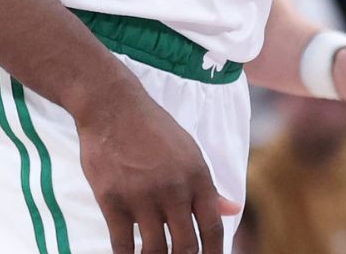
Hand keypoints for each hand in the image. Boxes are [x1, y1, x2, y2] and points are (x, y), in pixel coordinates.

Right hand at [77, 90, 239, 253]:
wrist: (112, 107)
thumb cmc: (153, 128)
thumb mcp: (189, 151)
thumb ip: (208, 186)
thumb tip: (232, 210)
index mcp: (197, 176)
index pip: (213, 228)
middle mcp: (174, 189)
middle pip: (186, 247)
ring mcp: (142, 196)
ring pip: (155, 251)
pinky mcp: (113, 201)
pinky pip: (122, 245)